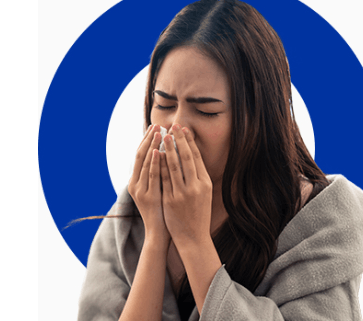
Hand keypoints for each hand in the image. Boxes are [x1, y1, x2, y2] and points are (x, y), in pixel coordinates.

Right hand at [128, 124, 169, 245]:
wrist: (160, 233)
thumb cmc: (162, 211)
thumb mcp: (158, 190)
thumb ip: (159, 174)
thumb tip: (166, 156)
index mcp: (136, 181)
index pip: (141, 155)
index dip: (148, 140)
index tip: (156, 126)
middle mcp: (135, 184)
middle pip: (141, 156)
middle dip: (149, 139)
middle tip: (158, 125)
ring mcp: (140, 190)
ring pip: (145, 163)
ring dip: (152, 146)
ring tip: (159, 133)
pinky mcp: (148, 197)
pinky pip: (151, 176)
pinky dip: (154, 163)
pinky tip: (159, 151)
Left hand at [160, 124, 212, 245]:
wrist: (194, 237)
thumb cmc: (198, 214)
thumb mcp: (204, 193)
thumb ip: (198, 176)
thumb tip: (191, 155)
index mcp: (205, 183)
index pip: (196, 157)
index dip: (190, 141)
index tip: (184, 128)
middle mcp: (196, 186)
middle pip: (186, 158)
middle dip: (179, 140)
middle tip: (173, 125)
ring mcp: (183, 193)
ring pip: (174, 166)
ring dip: (168, 148)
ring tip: (163, 136)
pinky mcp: (171, 200)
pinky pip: (164, 179)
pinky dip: (160, 165)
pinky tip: (156, 155)